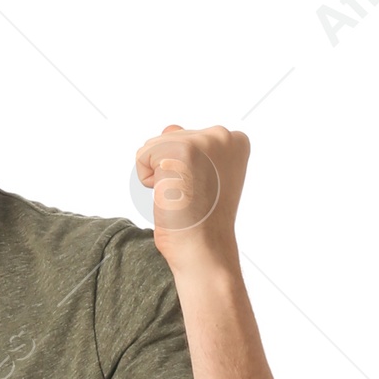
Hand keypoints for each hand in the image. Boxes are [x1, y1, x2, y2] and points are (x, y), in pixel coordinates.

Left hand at [134, 122, 247, 269]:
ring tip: (182, 197)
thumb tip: (170, 128)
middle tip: (192, 198)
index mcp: (236, 141)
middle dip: (171, 171)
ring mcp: (202, 140)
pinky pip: (142, 157)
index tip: (204, 192)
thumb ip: (192, 149)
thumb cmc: (202, 222)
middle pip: (170, 139)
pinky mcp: (180, 149)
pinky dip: (147, 181)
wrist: (204, 250)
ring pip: (154, 147)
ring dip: (159, 177)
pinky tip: (169, 196)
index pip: (189, 139)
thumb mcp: (206, 178)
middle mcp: (223, 135)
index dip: (187, 171)